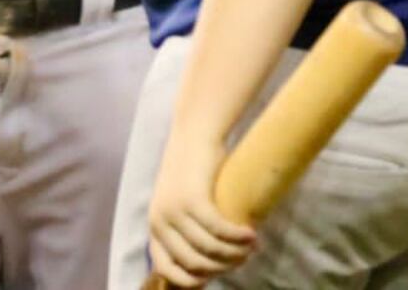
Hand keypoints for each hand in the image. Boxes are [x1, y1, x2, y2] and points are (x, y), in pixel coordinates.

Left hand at [143, 137, 256, 288]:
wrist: (193, 133)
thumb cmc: (192, 169)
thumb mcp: (179, 203)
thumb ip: (185, 230)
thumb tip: (210, 263)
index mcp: (155, 226)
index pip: (167, 269)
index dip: (192, 280)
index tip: (214, 276)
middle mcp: (159, 221)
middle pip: (195, 263)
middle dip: (222, 267)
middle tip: (243, 258)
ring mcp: (174, 210)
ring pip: (210, 249)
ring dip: (235, 253)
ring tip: (252, 246)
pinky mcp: (193, 199)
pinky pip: (218, 230)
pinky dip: (238, 237)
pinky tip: (252, 235)